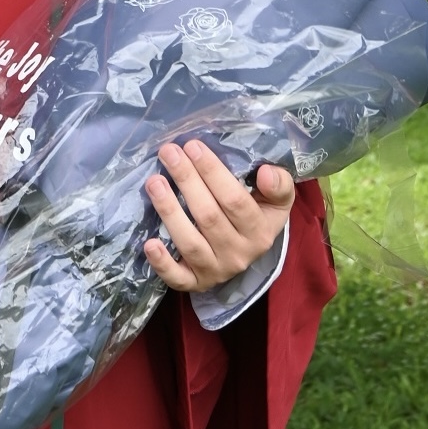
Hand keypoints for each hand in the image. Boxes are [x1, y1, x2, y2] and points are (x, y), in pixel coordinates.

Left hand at [143, 140, 293, 292]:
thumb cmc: (257, 215)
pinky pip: (178, 278)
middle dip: (186, 180)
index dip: (212, 172)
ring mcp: (216, 271)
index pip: (235, 200)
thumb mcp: (276, 200)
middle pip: (209, 216)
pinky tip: (149, 244)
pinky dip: (162, 264)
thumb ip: (278, 185)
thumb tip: (266, 172)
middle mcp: (239, 254)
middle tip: (168, 152)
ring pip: (190, 243)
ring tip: (154, 182)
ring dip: (170, 211)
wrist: (246, 253)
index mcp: (260, 231)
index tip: (193, 146)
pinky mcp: (195, 282)